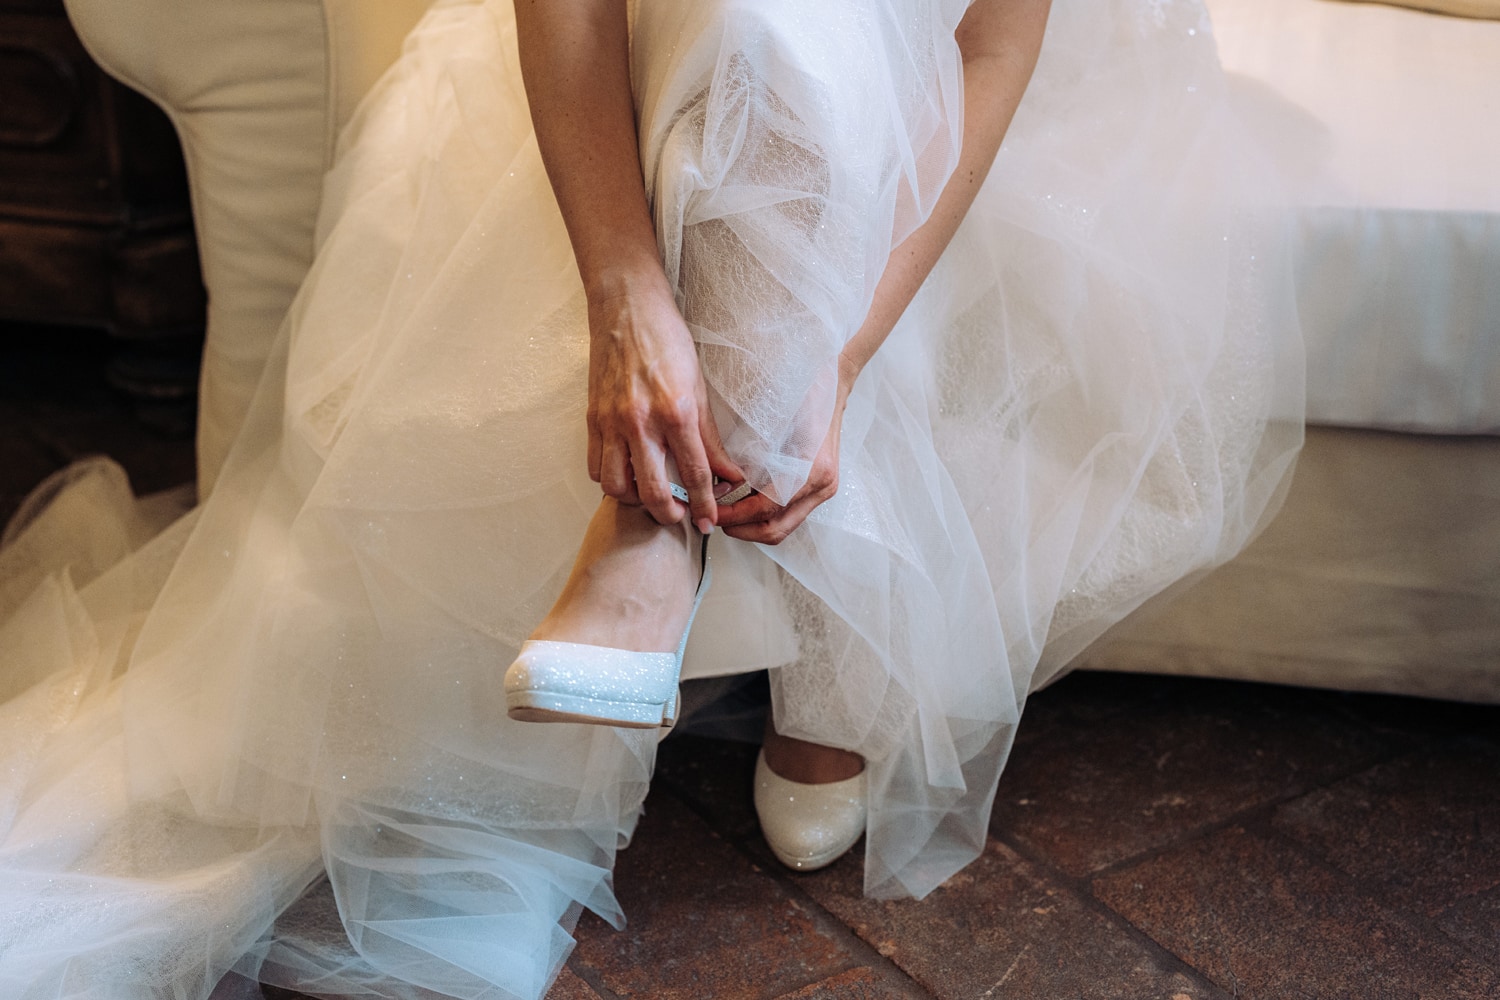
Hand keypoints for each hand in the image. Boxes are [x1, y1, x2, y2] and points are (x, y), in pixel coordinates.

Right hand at [586, 286, 742, 529]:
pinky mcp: (592, 418)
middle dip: (669, 514)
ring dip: (635, 500)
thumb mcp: (699, 387)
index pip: (694, 473)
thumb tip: (729, 473)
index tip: (711, 521)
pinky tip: (626, 474)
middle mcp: (641, 422)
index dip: (705, 504)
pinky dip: (610, 480)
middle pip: (652, 491)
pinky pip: (595, 466)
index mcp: (676, 412)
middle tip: (680, 517)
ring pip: (616, 486)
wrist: (627, 308)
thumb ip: (710, 437)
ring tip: (650, 495)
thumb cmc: (667, 341)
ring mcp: (612, 422)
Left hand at [718, 355, 857, 544]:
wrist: (833, 383)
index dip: (736, 515)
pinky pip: (789, 513)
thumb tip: (722, 481)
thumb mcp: (773, 419)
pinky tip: (744, 503)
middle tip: (715, 519)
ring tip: (726, 514)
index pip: (767, 508)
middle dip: (742, 530)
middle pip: (777, 529)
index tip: (713, 512)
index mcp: (812, 471)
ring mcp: (824, 489)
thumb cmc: (803, 393)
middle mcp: (822, 485)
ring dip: (752, 526)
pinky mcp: (819, 487)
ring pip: (784, 526)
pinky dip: (765, 515)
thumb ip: (753, 454)